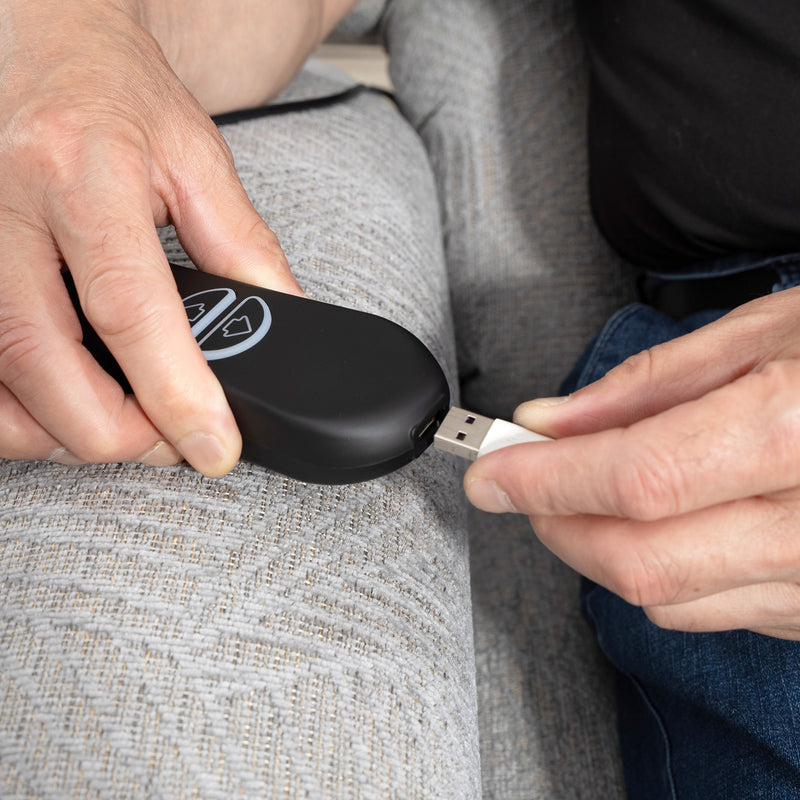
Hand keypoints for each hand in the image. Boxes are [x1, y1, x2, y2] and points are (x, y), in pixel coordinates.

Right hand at [0, 0, 301, 475]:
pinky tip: (69, 406)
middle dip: (118, 434)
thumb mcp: (200, 163)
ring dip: (66, 432)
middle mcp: (5, 210)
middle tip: (173, 439)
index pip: (129, 309)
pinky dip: (21, 412)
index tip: (214, 445)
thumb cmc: (121, 99)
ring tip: (130, 425)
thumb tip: (283, 321)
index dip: (175, 393)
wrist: (52, 46)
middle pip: (45, 365)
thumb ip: (245, 249)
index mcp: (83, 175)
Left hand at [465, 288, 799, 638]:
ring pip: (669, 598)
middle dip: (558, 523)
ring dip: (600, 549)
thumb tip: (555, 421)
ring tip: (586, 495)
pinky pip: (715, 610)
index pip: (637, 477)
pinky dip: (662, 571)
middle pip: (641, 558)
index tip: (491, 472)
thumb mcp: (769, 331)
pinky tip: (662, 523)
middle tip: (525, 482)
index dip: (546, 479)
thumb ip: (650, 385)